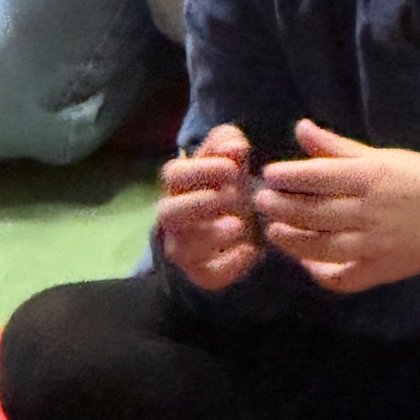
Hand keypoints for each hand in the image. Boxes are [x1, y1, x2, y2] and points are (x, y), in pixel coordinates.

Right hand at [157, 125, 262, 290]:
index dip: (200, 170)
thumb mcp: (226, 157)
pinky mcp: (202, 272)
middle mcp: (173, 218)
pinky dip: (229, 266)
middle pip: (168, 212)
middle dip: (200, 203)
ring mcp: (184, 247)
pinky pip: (207, 275)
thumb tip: (234, 146)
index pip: (173, 174)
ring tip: (239, 225)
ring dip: (211, 236)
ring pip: (182, 248)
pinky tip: (251, 251)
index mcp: (178, 185)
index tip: (232, 168)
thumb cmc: (224, 182)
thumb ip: (227, 144)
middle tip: (234, 196)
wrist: (231, 223)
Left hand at [255, 120, 419, 292]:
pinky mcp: (382, 270)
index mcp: (372, 176)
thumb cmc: (419, 176)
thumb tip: (301, 129)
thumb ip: (337, 147)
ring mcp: (376, 244)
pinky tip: (305, 262)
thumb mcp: (381, 156)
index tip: (269, 174)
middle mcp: (372, 211)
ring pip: (322, 247)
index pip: (319, 176)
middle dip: (282, 207)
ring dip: (292, 240)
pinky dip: (320, 273)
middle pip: (315, 213)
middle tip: (261, 202)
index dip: (289, 176)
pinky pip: (344, 278)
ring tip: (274, 231)